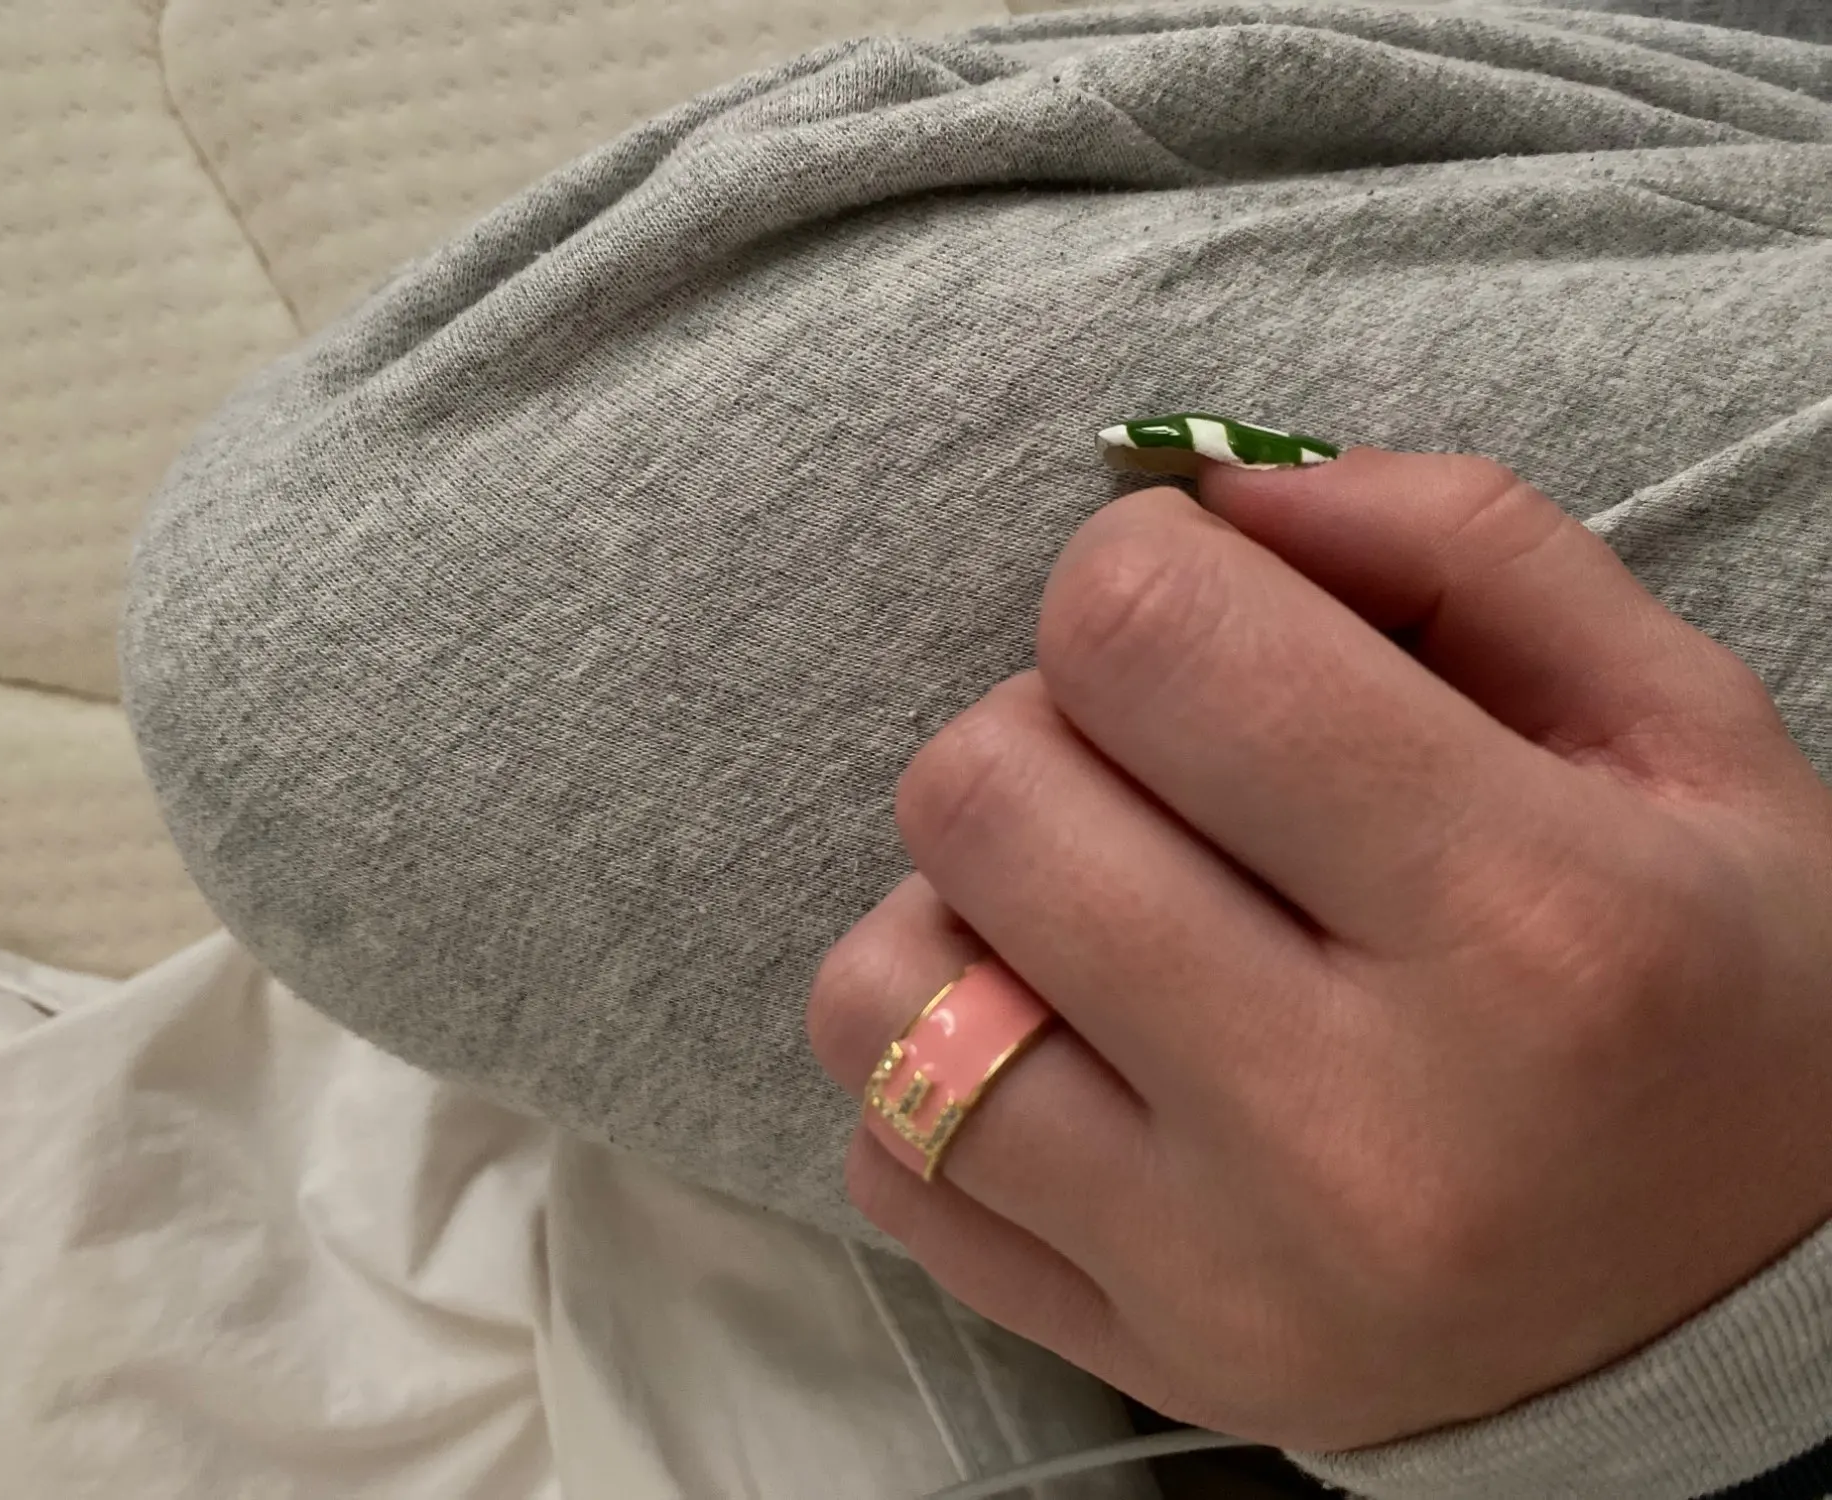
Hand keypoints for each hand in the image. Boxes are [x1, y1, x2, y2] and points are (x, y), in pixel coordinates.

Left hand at [806, 449, 1831, 1450]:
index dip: (1137, 572)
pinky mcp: (1138, 1359)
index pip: (1143, 634)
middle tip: (1160, 780)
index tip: (1203, 621)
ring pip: (881, 990)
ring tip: (1100, 920)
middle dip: (1046, 730)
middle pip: (982, 794)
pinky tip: (1076, 1056)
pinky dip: (943, 1072)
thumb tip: (1199, 486)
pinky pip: (886, 1160)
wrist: (1745, 1315)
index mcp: (1528, 918)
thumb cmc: (1711, 987)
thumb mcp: (1678, 727)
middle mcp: (1354, 1123)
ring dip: (965, 905)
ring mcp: (1222, 1273)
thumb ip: (1458, 547)